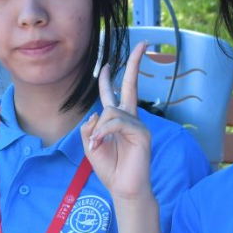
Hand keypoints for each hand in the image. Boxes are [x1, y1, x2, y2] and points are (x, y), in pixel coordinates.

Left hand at [80, 41, 154, 202]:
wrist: (123, 189)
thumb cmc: (110, 169)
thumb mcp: (90, 145)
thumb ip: (89, 127)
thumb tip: (97, 115)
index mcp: (118, 120)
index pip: (116, 94)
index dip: (111, 78)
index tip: (109, 63)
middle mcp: (130, 118)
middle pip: (130, 85)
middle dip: (135, 63)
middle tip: (143, 43)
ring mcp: (138, 124)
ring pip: (111, 112)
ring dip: (99, 130)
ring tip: (96, 146)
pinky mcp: (142, 133)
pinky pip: (117, 123)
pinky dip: (104, 133)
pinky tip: (100, 145)